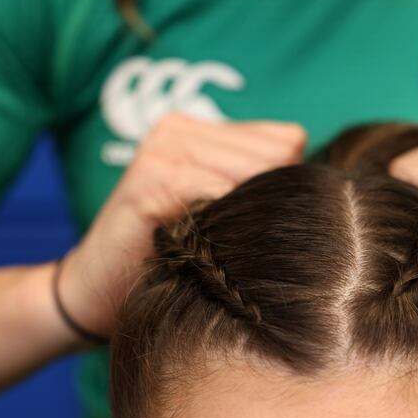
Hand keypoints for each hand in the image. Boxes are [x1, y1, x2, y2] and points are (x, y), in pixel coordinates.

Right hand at [58, 114, 306, 342]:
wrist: (94, 290)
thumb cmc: (171, 256)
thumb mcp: (219, 213)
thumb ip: (256, 188)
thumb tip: (323, 193)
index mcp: (201, 130)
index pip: (286, 141)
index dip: (288, 187)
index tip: (270, 225)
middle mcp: (181, 127)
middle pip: (277, 156)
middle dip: (274, 204)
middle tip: (250, 244)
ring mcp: (163, 148)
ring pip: (253, 174)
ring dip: (250, 219)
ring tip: (223, 248)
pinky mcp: (149, 179)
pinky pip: (217, 194)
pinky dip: (222, 228)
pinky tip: (205, 250)